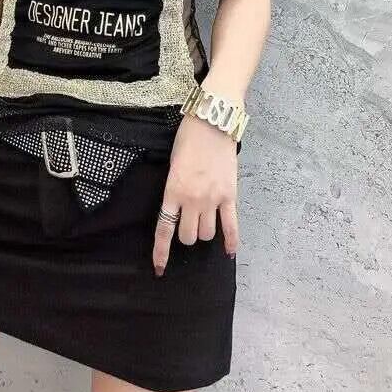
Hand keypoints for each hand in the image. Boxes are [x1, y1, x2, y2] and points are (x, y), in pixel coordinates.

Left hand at [152, 113, 238, 275]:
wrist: (211, 123)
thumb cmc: (188, 139)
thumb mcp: (173, 164)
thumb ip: (175, 188)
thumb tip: (178, 206)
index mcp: (172, 191)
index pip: (164, 229)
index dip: (161, 252)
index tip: (160, 268)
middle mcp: (192, 200)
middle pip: (188, 236)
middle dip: (187, 235)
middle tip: (188, 226)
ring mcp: (212, 199)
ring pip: (207, 234)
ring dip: (205, 233)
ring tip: (205, 223)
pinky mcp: (230, 195)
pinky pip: (231, 226)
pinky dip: (231, 241)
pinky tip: (230, 251)